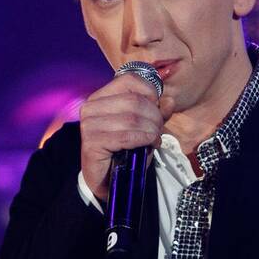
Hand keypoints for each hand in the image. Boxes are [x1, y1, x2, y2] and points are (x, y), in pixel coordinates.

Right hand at [78, 72, 168, 201]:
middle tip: (159, 130)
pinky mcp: (92, 142)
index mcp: (101, 96)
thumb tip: (169, 100)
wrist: (106, 179)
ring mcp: (89, 124)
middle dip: (155, 116)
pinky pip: (127, 136)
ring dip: (151, 130)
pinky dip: (144, 140)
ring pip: (133, 118)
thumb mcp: (143, 127)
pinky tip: (149, 145)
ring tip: (155, 139)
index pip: (130, 79)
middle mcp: (91, 106)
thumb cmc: (123, 150)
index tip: (158, 108)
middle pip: (134, 100)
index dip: (151, 92)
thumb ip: (156, 112)